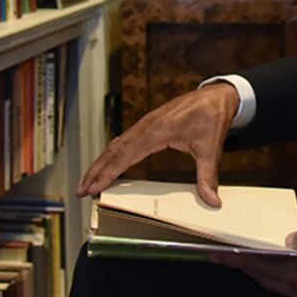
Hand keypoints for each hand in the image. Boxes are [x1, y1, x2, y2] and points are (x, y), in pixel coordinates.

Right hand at [76, 82, 239, 206]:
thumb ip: (208, 176)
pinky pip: (124, 141)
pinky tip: (107, 165)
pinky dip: (112, 155)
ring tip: (88, 182)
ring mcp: (145, 125)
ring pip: (116, 145)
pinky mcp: (148, 126)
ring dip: (100, 163)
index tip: (94, 187)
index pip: (125, 155)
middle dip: (95, 171)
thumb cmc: (210, 116)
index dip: (107, 173)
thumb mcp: (210, 149)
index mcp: (157, 131)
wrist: (215, 96)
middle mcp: (146, 127)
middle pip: (113, 151)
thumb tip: (211, 200)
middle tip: (81, 190)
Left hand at [218, 228, 296, 296]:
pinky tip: (289, 274)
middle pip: (266, 280)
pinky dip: (286, 282)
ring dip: (264, 276)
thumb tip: (290, 242)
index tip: (216, 255)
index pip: (260, 266)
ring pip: (281, 288)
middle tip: (227, 258)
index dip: (237, 260)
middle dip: (246, 269)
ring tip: (252, 264)